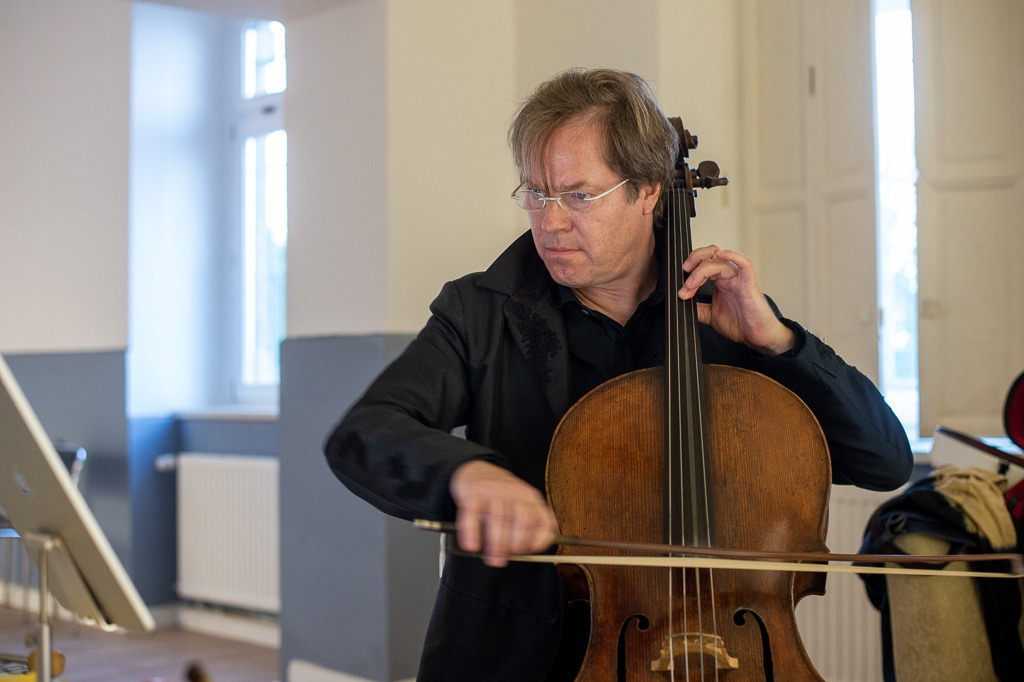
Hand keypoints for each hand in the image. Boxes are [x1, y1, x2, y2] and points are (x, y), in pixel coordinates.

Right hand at [449, 460, 558, 567]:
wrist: (476, 470)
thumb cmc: (500, 496)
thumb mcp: (521, 504)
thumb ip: (529, 526)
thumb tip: (527, 553)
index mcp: (531, 499)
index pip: (544, 522)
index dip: (538, 542)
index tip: (527, 554)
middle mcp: (515, 493)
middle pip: (523, 521)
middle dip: (516, 545)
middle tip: (507, 560)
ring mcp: (494, 490)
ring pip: (498, 518)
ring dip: (496, 544)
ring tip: (492, 560)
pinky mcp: (473, 491)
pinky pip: (472, 512)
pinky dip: (471, 532)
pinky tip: (471, 545)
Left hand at [677, 245, 794, 355]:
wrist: (757, 337)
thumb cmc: (741, 324)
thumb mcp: (711, 316)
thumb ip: (698, 309)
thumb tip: (682, 305)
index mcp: (720, 281)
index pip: (702, 265)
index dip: (689, 273)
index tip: (681, 290)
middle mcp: (728, 277)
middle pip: (710, 255)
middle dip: (694, 260)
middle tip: (684, 273)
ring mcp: (738, 279)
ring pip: (719, 261)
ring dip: (701, 270)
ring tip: (691, 285)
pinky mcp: (749, 284)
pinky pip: (744, 264)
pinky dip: (733, 256)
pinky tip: (721, 254)